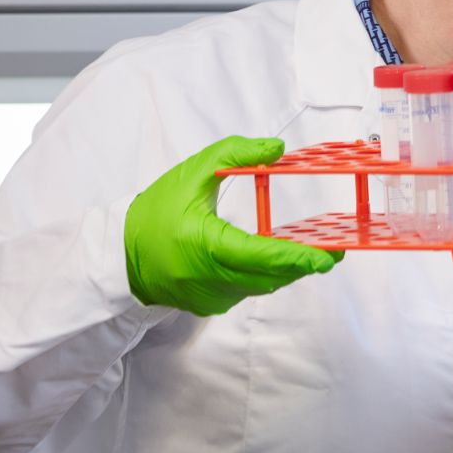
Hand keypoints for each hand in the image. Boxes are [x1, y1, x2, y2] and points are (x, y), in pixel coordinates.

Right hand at [124, 135, 341, 316]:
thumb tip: (277, 149)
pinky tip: (282, 260)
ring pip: (262, 286)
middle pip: (269, 276)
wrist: (117, 255)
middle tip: (334, 251)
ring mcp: (209, 297)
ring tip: (316, 252)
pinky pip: (248, 291)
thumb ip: (236, 155)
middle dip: (303, 264)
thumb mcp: (193, 173)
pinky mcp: (209, 304)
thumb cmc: (154, 213)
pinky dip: (267, 276)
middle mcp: (208, 278)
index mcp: (204, 246)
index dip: (297, 256)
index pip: (261, 255)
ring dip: (288, 270)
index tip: (327, 256)